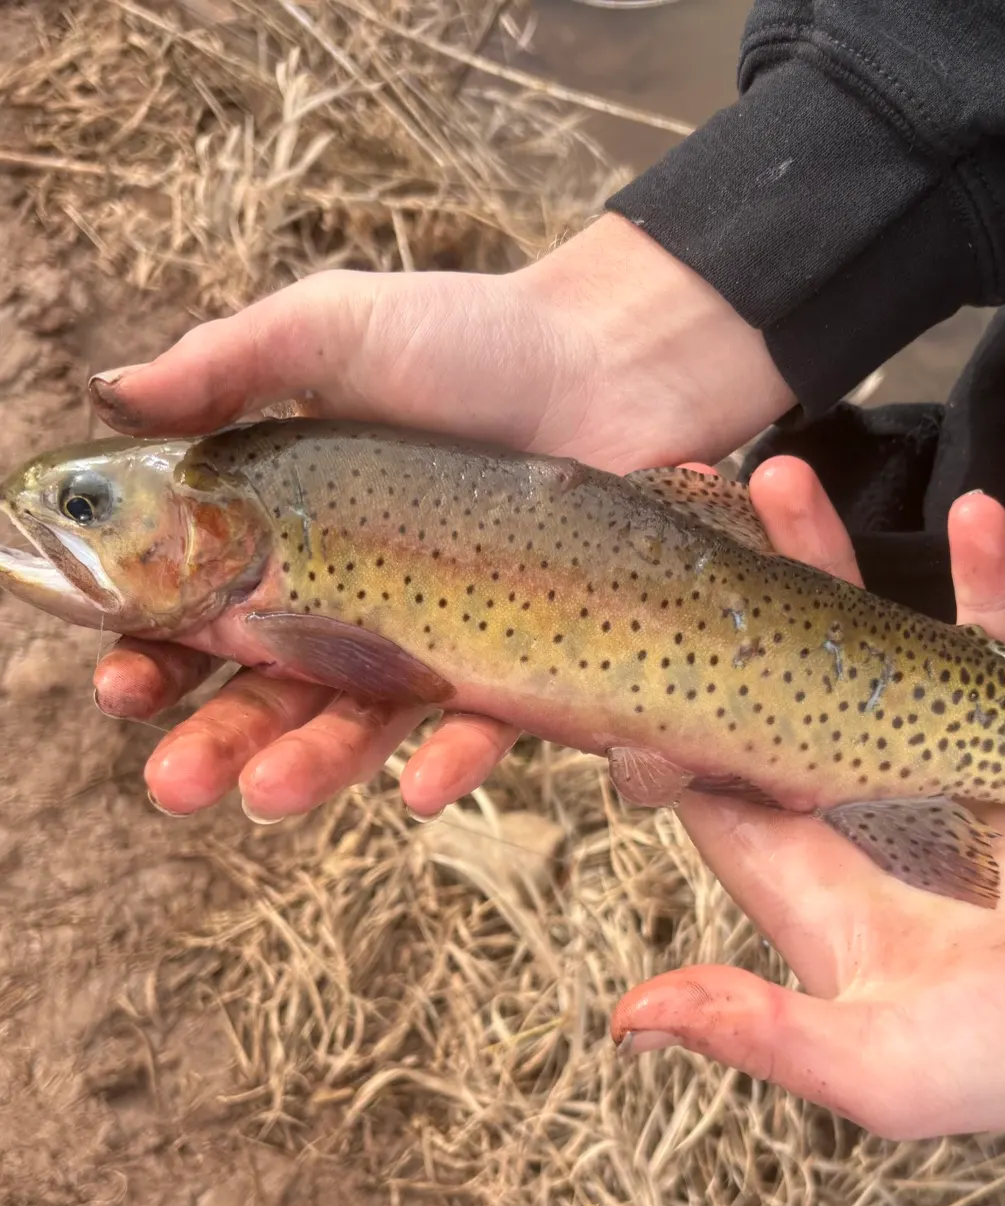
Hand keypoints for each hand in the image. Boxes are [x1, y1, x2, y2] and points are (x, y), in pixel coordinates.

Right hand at [90, 214, 794, 819]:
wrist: (612, 363)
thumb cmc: (471, 338)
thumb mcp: (334, 328)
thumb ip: (227, 363)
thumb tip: (109, 392)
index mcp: (290, 529)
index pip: (203, 608)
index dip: (156, 652)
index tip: (122, 685)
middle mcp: (355, 597)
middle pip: (272, 689)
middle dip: (217, 739)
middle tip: (175, 783)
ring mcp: (438, 636)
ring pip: (363, 724)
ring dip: (312, 766)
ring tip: (269, 796)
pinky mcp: (520, 661)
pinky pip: (483, 724)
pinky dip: (452, 759)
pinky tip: (422, 788)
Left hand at [611, 463, 1004, 1168]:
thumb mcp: (886, 1070)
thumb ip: (765, 1034)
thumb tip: (627, 1018)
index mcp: (816, 887)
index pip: (711, 791)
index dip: (660, 723)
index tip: (618, 633)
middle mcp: (864, 820)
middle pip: (775, 695)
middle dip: (736, 608)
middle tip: (692, 508)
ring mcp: (943, 772)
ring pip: (871, 653)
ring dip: (836, 569)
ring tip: (788, 477)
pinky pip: (996, 649)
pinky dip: (986, 587)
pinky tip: (977, 514)